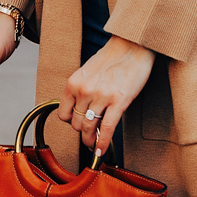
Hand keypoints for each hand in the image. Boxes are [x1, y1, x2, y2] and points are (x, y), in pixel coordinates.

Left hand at [59, 36, 155, 156]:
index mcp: (74, 83)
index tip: (76, 124)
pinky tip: (101, 151)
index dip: (70, 123)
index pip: (63, 114)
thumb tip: (80, 110)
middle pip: (76, 124)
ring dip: (90, 140)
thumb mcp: (87, 71)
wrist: (133, 45)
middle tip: (88, 137)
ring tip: (93, 145)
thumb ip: (81, 90)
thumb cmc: (112, 57)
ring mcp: (101, 96)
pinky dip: (102, 143)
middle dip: (82, 133)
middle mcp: (84, 90)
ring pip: (89, 128)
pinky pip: (106, 129)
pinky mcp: (119, 101)